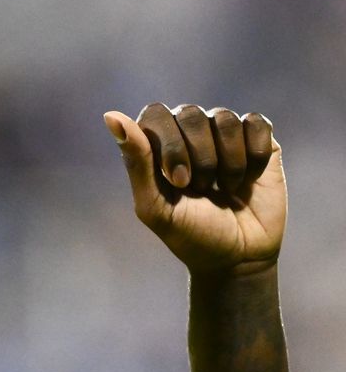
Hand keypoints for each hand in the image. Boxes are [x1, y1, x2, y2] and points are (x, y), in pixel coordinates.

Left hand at [104, 103, 285, 274]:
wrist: (239, 257)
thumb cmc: (190, 234)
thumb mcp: (155, 206)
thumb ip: (136, 162)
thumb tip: (111, 116)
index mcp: (157, 144)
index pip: (155, 114)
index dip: (169, 144)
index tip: (179, 182)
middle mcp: (188, 131)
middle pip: (190, 114)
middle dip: (199, 158)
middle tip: (202, 189)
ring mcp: (224, 134)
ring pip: (225, 120)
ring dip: (228, 163)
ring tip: (225, 189)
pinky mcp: (259, 139)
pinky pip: (257, 125)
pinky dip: (254, 157)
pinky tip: (248, 180)